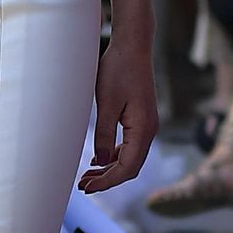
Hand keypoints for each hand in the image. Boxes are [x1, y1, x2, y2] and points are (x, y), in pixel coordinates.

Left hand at [81, 34, 157, 190]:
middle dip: (107, 179)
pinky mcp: (141, 119)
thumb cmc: (118, 70)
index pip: (127, 168)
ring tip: (87, 175)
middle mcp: (150, 130)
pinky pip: (130, 145)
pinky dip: (115, 156)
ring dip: (110, 168)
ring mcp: (147, 124)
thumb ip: (104, 135)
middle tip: (83, 185)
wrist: (133, 46)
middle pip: (130, 167)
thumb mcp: (106, 104)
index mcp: (143, 129)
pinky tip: (99, 159)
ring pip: (130, 157)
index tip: (87, 187)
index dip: (107, 181)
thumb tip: (101, 161)